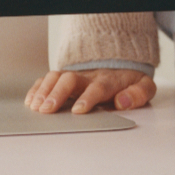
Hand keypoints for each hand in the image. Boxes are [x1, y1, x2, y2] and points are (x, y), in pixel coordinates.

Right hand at [25, 68, 155, 114]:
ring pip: (55, 77)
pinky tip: (31, 101)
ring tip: (36, 107)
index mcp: (109, 81)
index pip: (98, 87)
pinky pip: (47, 79)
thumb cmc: (128, 80)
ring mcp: (74, 75)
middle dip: (57, 94)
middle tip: (47, 109)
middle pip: (70, 80)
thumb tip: (122, 102)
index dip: (87, 98)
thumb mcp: (144, 86)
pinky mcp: (63, 77)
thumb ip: (138, 94)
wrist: (120, 62)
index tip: (78, 111)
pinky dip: (37, 89)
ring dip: (44, 91)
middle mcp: (88, 76)